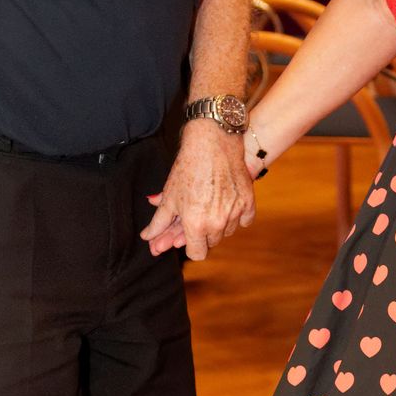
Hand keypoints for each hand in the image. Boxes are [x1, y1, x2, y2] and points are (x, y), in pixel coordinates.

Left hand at [141, 122, 254, 260]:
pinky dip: (236, 216)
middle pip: (211, 243)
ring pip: (227, 232)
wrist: (213, 141)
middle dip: (203, 232)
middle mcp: (217, 222)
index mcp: (195, 224)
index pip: (196, 253)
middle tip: (197, 214)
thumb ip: (158, 222)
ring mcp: (235, 213)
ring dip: (219, 224)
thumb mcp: (170, 196)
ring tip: (211, 204)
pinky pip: (244, 221)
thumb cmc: (188, 167)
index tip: (187, 233)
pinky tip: (227, 203)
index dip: (189, 244)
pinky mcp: (248, 202)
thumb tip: (147, 238)